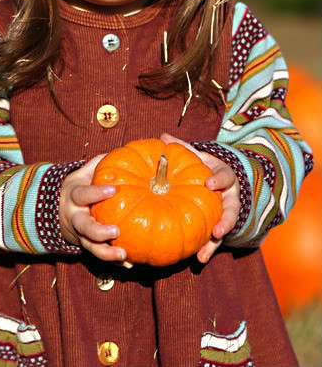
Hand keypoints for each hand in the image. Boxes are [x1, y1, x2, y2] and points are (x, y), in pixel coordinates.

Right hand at [59, 154, 126, 262]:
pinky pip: (100, 256)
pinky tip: (129, 264)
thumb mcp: (83, 174)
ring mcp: (80, 235)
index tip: (113, 190)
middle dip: (98, 231)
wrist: (58, 211)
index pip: (83, 194)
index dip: (96, 192)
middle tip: (116, 231)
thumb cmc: (79, 188)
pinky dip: (113, 261)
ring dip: (106, 253)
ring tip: (124, 255)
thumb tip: (121, 150)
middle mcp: (75, 218)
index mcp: (74, 197)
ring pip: (90, 247)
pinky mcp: (87, 246)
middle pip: (84, 227)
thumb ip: (99, 163)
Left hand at [160, 133, 240, 263]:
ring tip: (203, 254)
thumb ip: (183, 148)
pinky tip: (197, 259)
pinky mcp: (219, 227)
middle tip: (218, 229)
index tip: (209, 183)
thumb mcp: (197, 157)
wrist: (220, 182)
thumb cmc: (204, 168)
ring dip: (215, 242)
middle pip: (232, 210)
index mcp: (224, 177)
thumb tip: (163, 137)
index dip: (218, 180)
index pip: (225, 176)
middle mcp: (229, 197)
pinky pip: (215, 240)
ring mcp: (226, 214)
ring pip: (225, 229)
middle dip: (226, 221)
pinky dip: (207, 249)